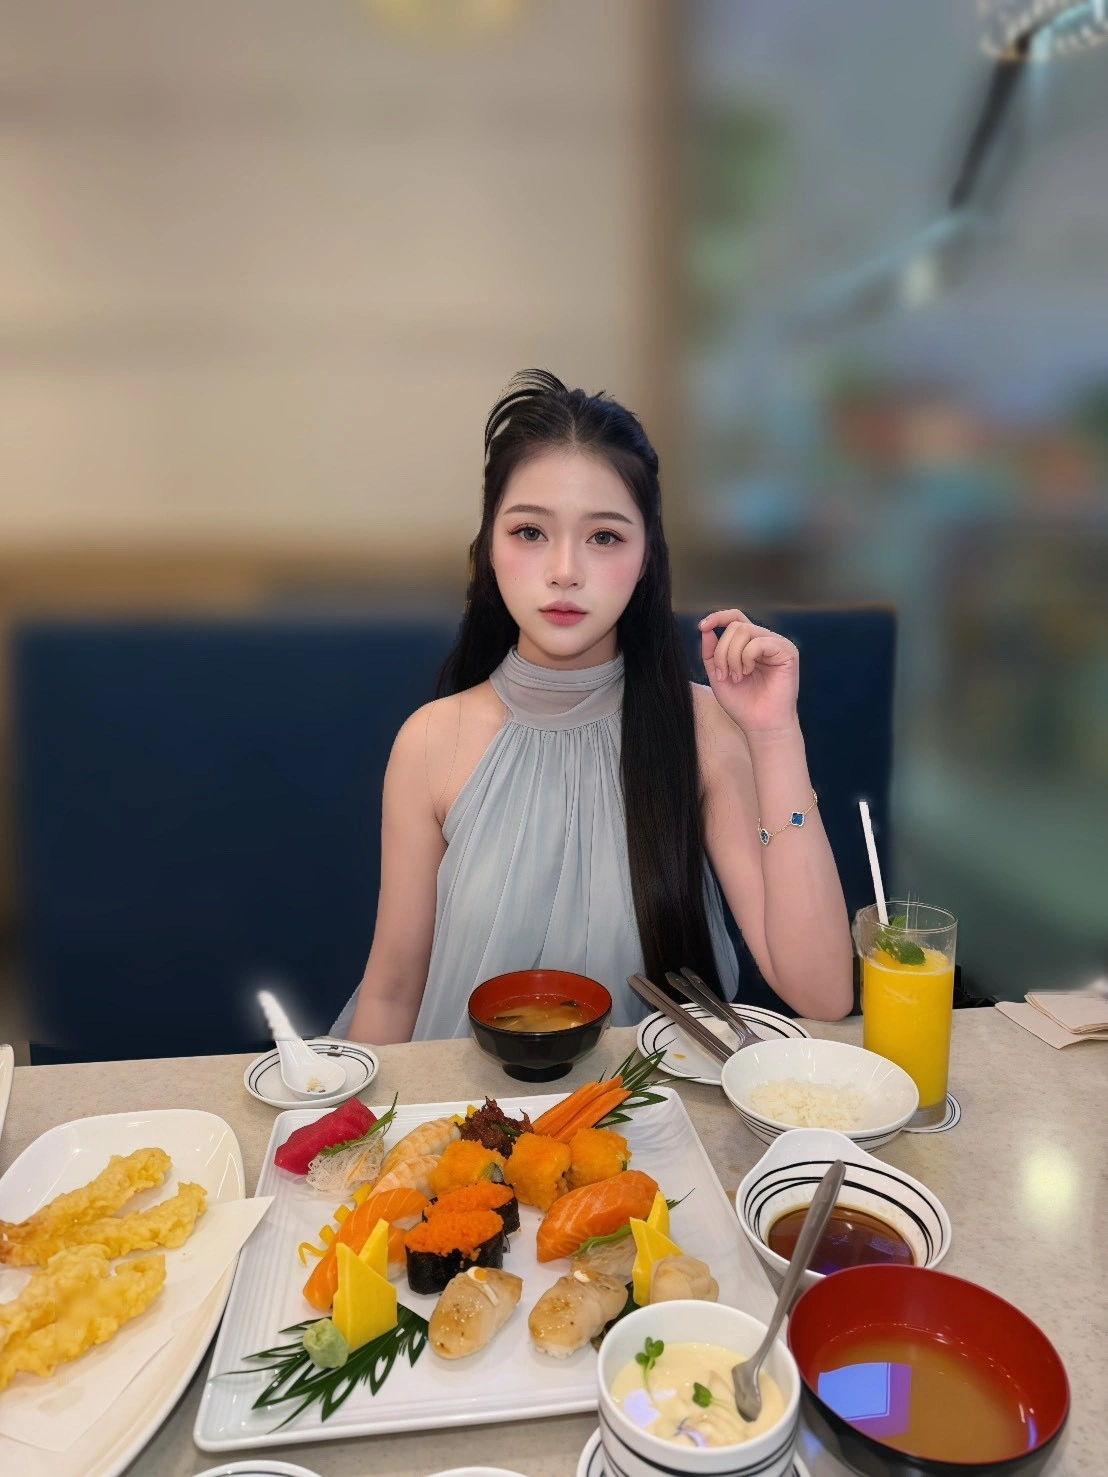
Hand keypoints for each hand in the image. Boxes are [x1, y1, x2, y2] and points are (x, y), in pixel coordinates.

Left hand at [699, 610, 799, 736]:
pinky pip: (758, 642)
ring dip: (733, 656)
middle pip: (735, 626)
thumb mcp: (718, 676)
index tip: (703, 626)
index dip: (718, 617)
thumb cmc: (743, 705)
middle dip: (722, 651)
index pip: (735, 618)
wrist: (761, 725)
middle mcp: (764, 641)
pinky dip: (747, 657)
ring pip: (744, 630)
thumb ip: (711, 653)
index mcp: (750, 645)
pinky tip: (748, 673)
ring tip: (738, 677)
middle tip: (725, 675)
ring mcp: (777, 645)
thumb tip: (706, 629)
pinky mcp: (787, 651)